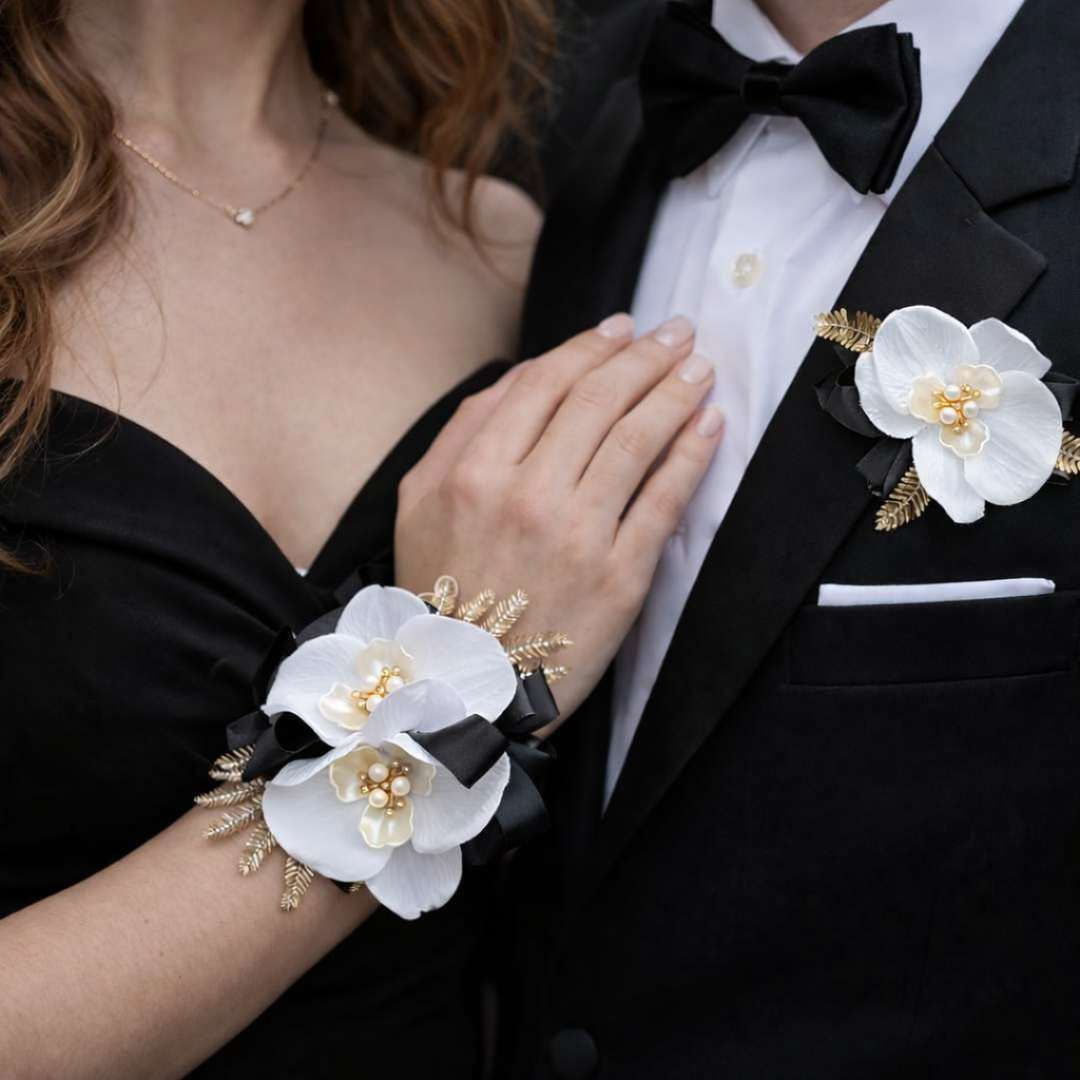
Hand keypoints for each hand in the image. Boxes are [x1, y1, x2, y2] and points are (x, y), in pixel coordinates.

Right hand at [394, 313, 723, 721]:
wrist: (466, 684)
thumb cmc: (443, 589)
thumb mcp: (419, 501)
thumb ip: (464, 430)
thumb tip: (521, 375)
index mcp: (474, 471)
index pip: (545, 384)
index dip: (590, 347)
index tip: (622, 329)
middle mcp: (527, 495)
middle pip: (598, 401)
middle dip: (645, 356)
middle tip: (676, 330)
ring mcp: (577, 534)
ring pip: (636, 440)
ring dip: (675, 392)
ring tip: (699, 366)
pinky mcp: (619, 575)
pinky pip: (664, 500)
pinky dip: (691, 453)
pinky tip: (708, 422)